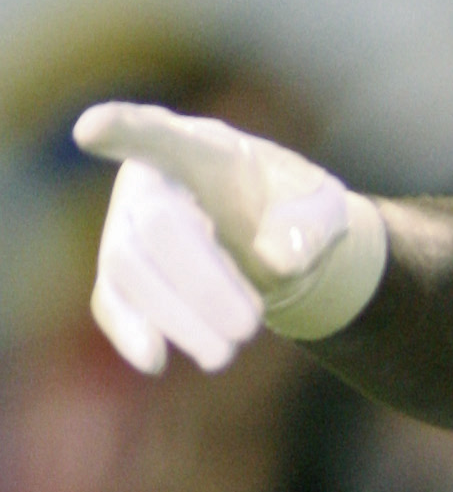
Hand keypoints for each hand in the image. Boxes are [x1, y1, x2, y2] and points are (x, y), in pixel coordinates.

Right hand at [74, 102, 386, 373]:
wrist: (273, 240)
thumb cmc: (291, 207)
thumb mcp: (323, 208)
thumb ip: (311, 226)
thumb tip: (278, 259)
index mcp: (200, 150)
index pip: (159, 135)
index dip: (124, 130)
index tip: (90, 130)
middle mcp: (151, 183)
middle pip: (155, 225)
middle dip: (200, 282)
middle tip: (249, 327)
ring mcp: (128, 228)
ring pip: (129, 267)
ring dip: (175, 317)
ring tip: (223, 355)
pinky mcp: (124, 278)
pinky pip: (111, 301)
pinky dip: (129, 332)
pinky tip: (155, 361)